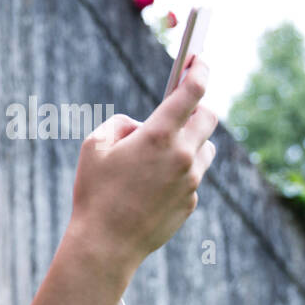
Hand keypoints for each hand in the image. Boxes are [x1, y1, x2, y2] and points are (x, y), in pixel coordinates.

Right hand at [70, 56, 216, 266]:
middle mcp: (182, 156)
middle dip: (198, 106)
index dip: (199, 69)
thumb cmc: (94, 193)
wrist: (105, 245)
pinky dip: (180, 172)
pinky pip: (192, 177)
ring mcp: (190, 182)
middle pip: (209, 117)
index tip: (199, 59)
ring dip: (192, 141)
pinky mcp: (190, 203)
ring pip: (206, 148)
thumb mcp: (94, 145)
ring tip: (165, 150)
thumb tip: (141, 126)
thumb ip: (121, 123)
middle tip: (183, 106)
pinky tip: (154, 185)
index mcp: (158, 136)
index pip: (191, 91)